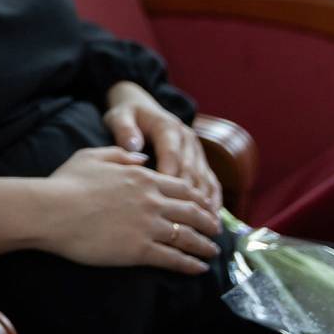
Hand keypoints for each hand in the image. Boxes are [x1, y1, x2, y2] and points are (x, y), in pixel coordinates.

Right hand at [43, 146, 220, 273]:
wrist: (51, 210)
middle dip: (209, 222)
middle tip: (217, 230)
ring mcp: (147, 226)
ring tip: (213, 251)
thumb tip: (142, 156)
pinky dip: (190, 264)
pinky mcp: (138, 250)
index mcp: (141, 178)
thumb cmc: (65, 182)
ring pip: (188, 236)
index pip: (182, 187)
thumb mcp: (92, 156)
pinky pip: (173, 258)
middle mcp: (151, 201)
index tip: (205, 205)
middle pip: (192, 211)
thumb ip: (121, 154)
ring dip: (205, 245)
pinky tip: (199, 268)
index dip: (198, 198)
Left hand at [102, 81, 221, 211]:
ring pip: (204, 178)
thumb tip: (134, 145)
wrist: (140, 107)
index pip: (172, 155)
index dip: (169, 177)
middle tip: (184, 221)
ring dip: (205, 202)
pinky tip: (213, 217)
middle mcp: (187, 139)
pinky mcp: (200, 160)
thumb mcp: (119, 116)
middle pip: (191, 170)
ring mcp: (196, 150)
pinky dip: (213, 199)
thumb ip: (124, 129)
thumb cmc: (127, 115)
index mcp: (168, 128)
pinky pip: (210, 180)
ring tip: (204, 226)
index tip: (163, 201)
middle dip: (189, 197)